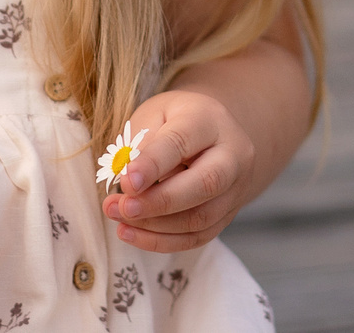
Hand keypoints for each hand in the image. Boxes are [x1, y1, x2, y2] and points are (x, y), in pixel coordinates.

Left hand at [100, 90, 256, 252]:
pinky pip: (197, 237)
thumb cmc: (175, 120)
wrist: (213, 134)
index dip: (153, 164)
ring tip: (118, 218)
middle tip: (122, 208)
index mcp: (210, 120)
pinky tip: (131, 232)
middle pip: (206, 183)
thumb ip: (141, 141)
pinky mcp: (227, 215)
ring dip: (155, 226)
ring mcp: (235, 188)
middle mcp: (232, 155)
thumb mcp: (154, 113)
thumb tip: (128, 178)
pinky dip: (161, 241)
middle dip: (159, 202)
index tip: (125, 182)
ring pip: (201, 218)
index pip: (182, 142)